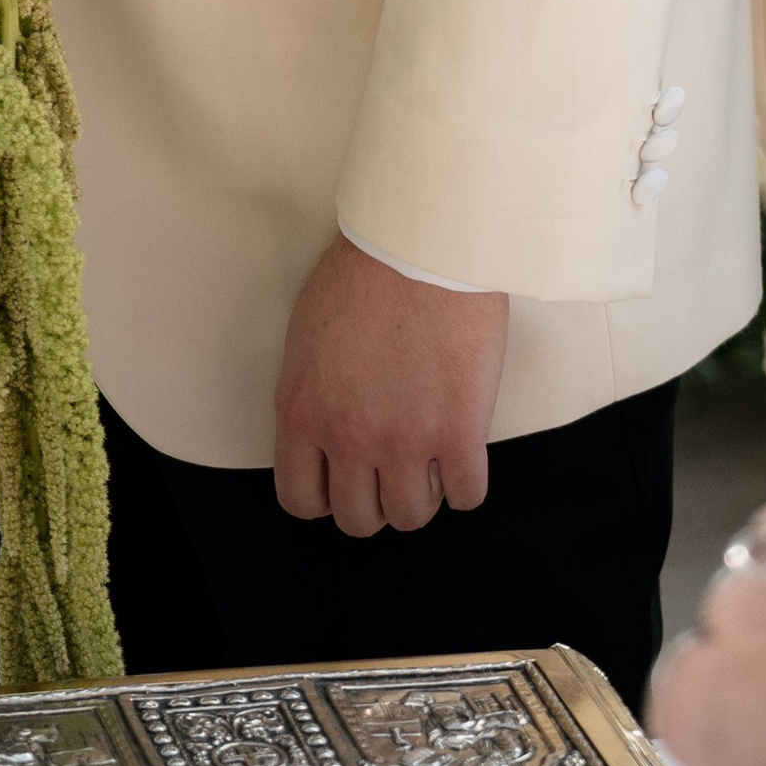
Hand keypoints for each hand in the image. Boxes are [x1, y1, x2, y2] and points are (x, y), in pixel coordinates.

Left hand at [273, 234, 508, 534]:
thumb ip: (312, 395)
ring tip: (427, 458)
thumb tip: (324, 432)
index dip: (324, 497)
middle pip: (359, 519)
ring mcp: (405, 442)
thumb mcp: (306, 338)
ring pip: (412, 517)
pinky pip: (465, 497)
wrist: (420, 245)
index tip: (342, 481)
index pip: (300, 499)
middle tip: (389, 470)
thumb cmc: (362, 275)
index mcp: (301, 411)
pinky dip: (464, 484)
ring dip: (420, 494)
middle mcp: (348, 437)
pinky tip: (461, 454)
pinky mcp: (460, 435)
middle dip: (374, 500)